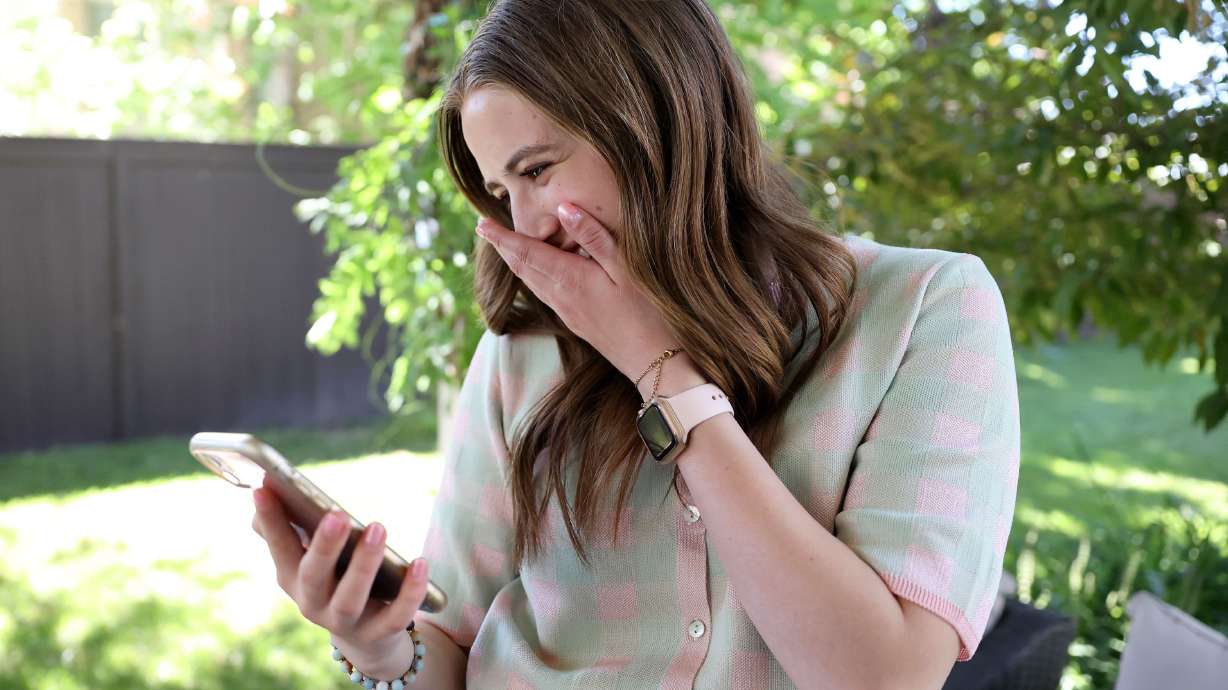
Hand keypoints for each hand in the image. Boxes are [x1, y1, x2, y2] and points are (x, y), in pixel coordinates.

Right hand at [249, 482, 429, 663]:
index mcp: (293, 578)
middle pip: (314, 576)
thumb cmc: (334, 581)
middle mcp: (313, 603)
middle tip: (337, 514)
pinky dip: (409, 592)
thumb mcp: (309, 558)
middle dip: (324, 546)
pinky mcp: (379, 633)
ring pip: (351, 597)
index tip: (264, 488)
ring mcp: (344, 622)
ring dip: (364, 564)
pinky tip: (421, 563)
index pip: (279, 547)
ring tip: (378, 528)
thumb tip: (265, 487)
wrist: (364, 638)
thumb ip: (288, 527)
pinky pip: (396, 616)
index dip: (270, 520)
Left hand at [477, 202, 703, 387]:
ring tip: (504, 246)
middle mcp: (561, 297)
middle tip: (485, 229)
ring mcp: (567, 312)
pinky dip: (532, 276)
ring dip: (515, 262)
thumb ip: (594, 237)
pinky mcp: (576, 321)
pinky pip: (544, 293)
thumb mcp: (626, 267)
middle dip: (502, 247)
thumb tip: (563, 208)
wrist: (655, 362)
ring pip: (531, 282)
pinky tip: (538, 272)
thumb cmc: (648, 312)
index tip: (480, 223)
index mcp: (570, 279)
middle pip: (522, 268)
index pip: (526, 253)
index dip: (502, 238)